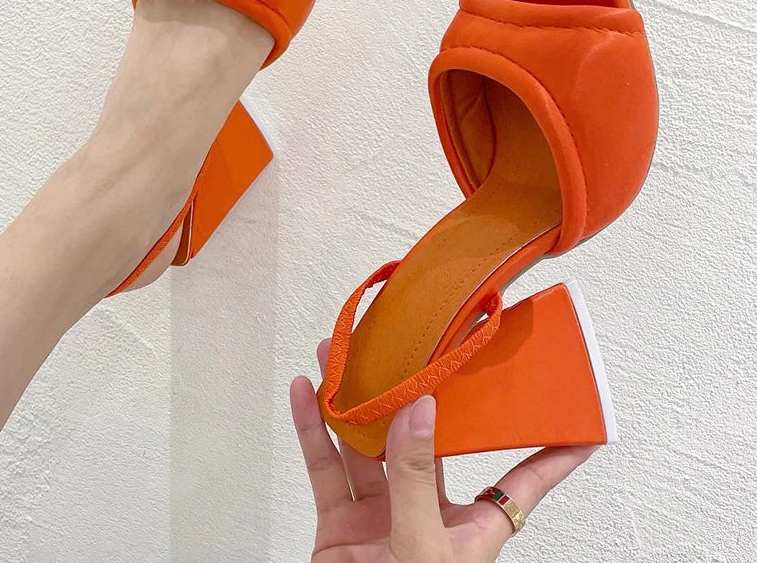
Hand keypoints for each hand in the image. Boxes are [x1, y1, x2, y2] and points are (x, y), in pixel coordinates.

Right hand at [290, 339, 597, 561]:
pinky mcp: (341, 521)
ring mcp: (382, 512)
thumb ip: (416, 479)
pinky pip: (324, 466)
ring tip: (342, 355)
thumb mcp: (423, 546)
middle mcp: (428, 509)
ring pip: (367, 443)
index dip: (553, 452)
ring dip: (351, 399)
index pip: (524, 481)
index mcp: (471, 526)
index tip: (581, 417)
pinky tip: (307, 392)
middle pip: (427, 438)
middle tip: (413, 345)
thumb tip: (420, 410)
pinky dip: (312, 428)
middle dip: (415, 392)